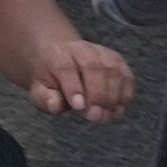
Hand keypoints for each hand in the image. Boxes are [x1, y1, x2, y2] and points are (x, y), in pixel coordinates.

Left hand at [15, 33, 135, 123]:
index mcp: (58, 55)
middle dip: (97, 94)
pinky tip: (118, 109)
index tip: (79, 107)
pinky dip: (126, 94)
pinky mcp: (119, 61)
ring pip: (113, 71)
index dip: (74, 87)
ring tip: (107, 116)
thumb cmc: (52, 78)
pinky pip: (127, 76)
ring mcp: (103, 53)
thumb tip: (55, 105)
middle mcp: (83, 49)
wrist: (63, 56)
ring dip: (113, 96)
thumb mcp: (39, 90)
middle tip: (95, 116)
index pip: (66, 68)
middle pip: (94, 68)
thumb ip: (45, 98)